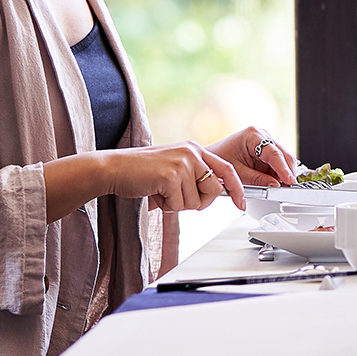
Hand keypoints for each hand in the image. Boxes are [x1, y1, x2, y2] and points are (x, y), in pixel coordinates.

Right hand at [99, 140, 243, 212]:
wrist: (114, 168)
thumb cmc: (141, 171)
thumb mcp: (174, 166)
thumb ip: (194, 175)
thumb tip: (215, 193)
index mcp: (194, 149)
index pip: (226, 169)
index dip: (236, 188)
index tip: (242, 204)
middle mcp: (192, 153)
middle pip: (213, 190)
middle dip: (198, 202)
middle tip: (176, 197)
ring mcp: (182, 163)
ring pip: (195, 201)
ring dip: (177, 204)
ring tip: (161, 192)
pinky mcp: (171, 176)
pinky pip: (178, 204)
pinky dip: (166, 205)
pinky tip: (154, 193)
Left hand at [207, 126, 300, 187]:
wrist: (208, 160)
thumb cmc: (218, 161)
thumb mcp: (237, 173)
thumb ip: (258, 180)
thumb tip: (276, 185)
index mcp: (253, 135)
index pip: (274, 153)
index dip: (284, 169)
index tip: (290, 181)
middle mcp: (262, 135)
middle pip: (283, 155)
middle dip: (287, 172)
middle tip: (289, 188)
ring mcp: (265, 141)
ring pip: (283, 159)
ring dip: (283, 173)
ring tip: (282, 188)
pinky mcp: (265, 150)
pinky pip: (277, 162)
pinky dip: (278, 173)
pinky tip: (277, 182)